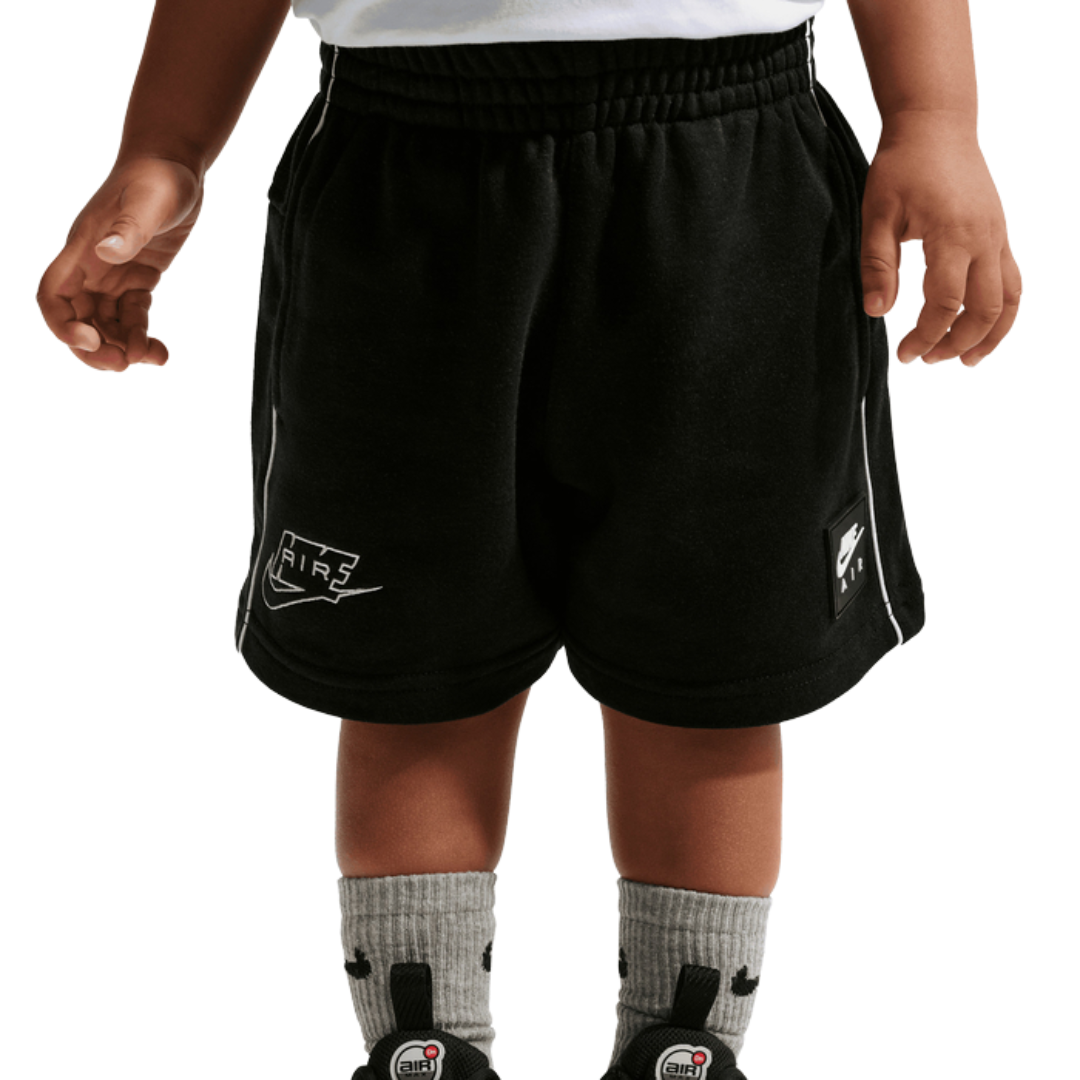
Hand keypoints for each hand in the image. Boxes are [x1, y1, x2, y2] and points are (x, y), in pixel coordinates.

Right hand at [37, 155, 203, 370]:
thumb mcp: (149, 200)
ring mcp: (113, 272)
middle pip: (77, 319)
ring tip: (151, 358)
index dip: (63, 325)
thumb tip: (108, 253)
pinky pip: (132, 316)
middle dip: (95, 349)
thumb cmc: (160, 175)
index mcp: (83, 248)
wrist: (176, 163)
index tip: (92, 342)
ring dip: (122, 347)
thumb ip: (128, 229)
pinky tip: (162, 352)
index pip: (53, 294)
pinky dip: (142, 336)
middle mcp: (92, 265)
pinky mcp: (137, 276)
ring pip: (105, 323)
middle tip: (124, 365)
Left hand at [858, 111, 1020, 365]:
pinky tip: (981, 328)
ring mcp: (998, 236)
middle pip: (984, 309)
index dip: (925, 336)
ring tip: (967, 360)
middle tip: (927, 360)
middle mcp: (984, 238)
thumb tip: (876, 312)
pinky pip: (1013, 280)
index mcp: (952, 235)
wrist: (936, 125)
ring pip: (1010, 298)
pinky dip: (1001, 311)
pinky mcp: (1000, 234)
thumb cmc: (901, 167)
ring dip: (991, 334)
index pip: (946, 303)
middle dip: (957, 343)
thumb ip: (877, 266)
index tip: (904, 354)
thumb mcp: (876, 215)